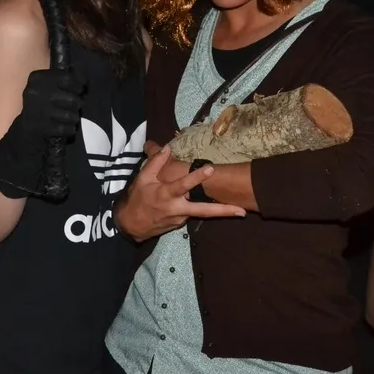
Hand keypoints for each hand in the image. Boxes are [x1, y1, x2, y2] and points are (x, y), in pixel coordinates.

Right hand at [0, 69, 85, 197]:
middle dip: (78, 104)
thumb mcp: (47, 88)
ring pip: (71, 114)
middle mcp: (34, 92)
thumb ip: (63, 81)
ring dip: (74, 118)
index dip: (78, 84)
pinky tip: (66, 129)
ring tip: (69, 118)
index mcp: (36, 78)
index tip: (79, 90)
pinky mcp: (40, 127)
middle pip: (72, 98)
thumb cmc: (41, 106)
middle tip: (75, 107)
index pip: (67, 77)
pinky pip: (66, 128)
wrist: (24, 132)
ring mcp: (37, 110)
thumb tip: (84, 80)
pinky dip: (70, 129)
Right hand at [115, 144, 246, 242]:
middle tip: (242, 210)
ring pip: (201, 212)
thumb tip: (168, 147)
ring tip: (239, 208)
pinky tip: (205, 204)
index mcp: (166, 194)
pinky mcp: (181, 224)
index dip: (197, 177)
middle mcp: (177, 208)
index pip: (184, 185)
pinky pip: (191, 212)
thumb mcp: (141, 179)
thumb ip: (155, 162)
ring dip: (219, 210)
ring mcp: (181, 218)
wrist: (131, 225)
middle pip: (204, 211)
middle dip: (224, 210)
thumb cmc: (136, 199)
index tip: (211, 168)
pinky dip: (197, 207)